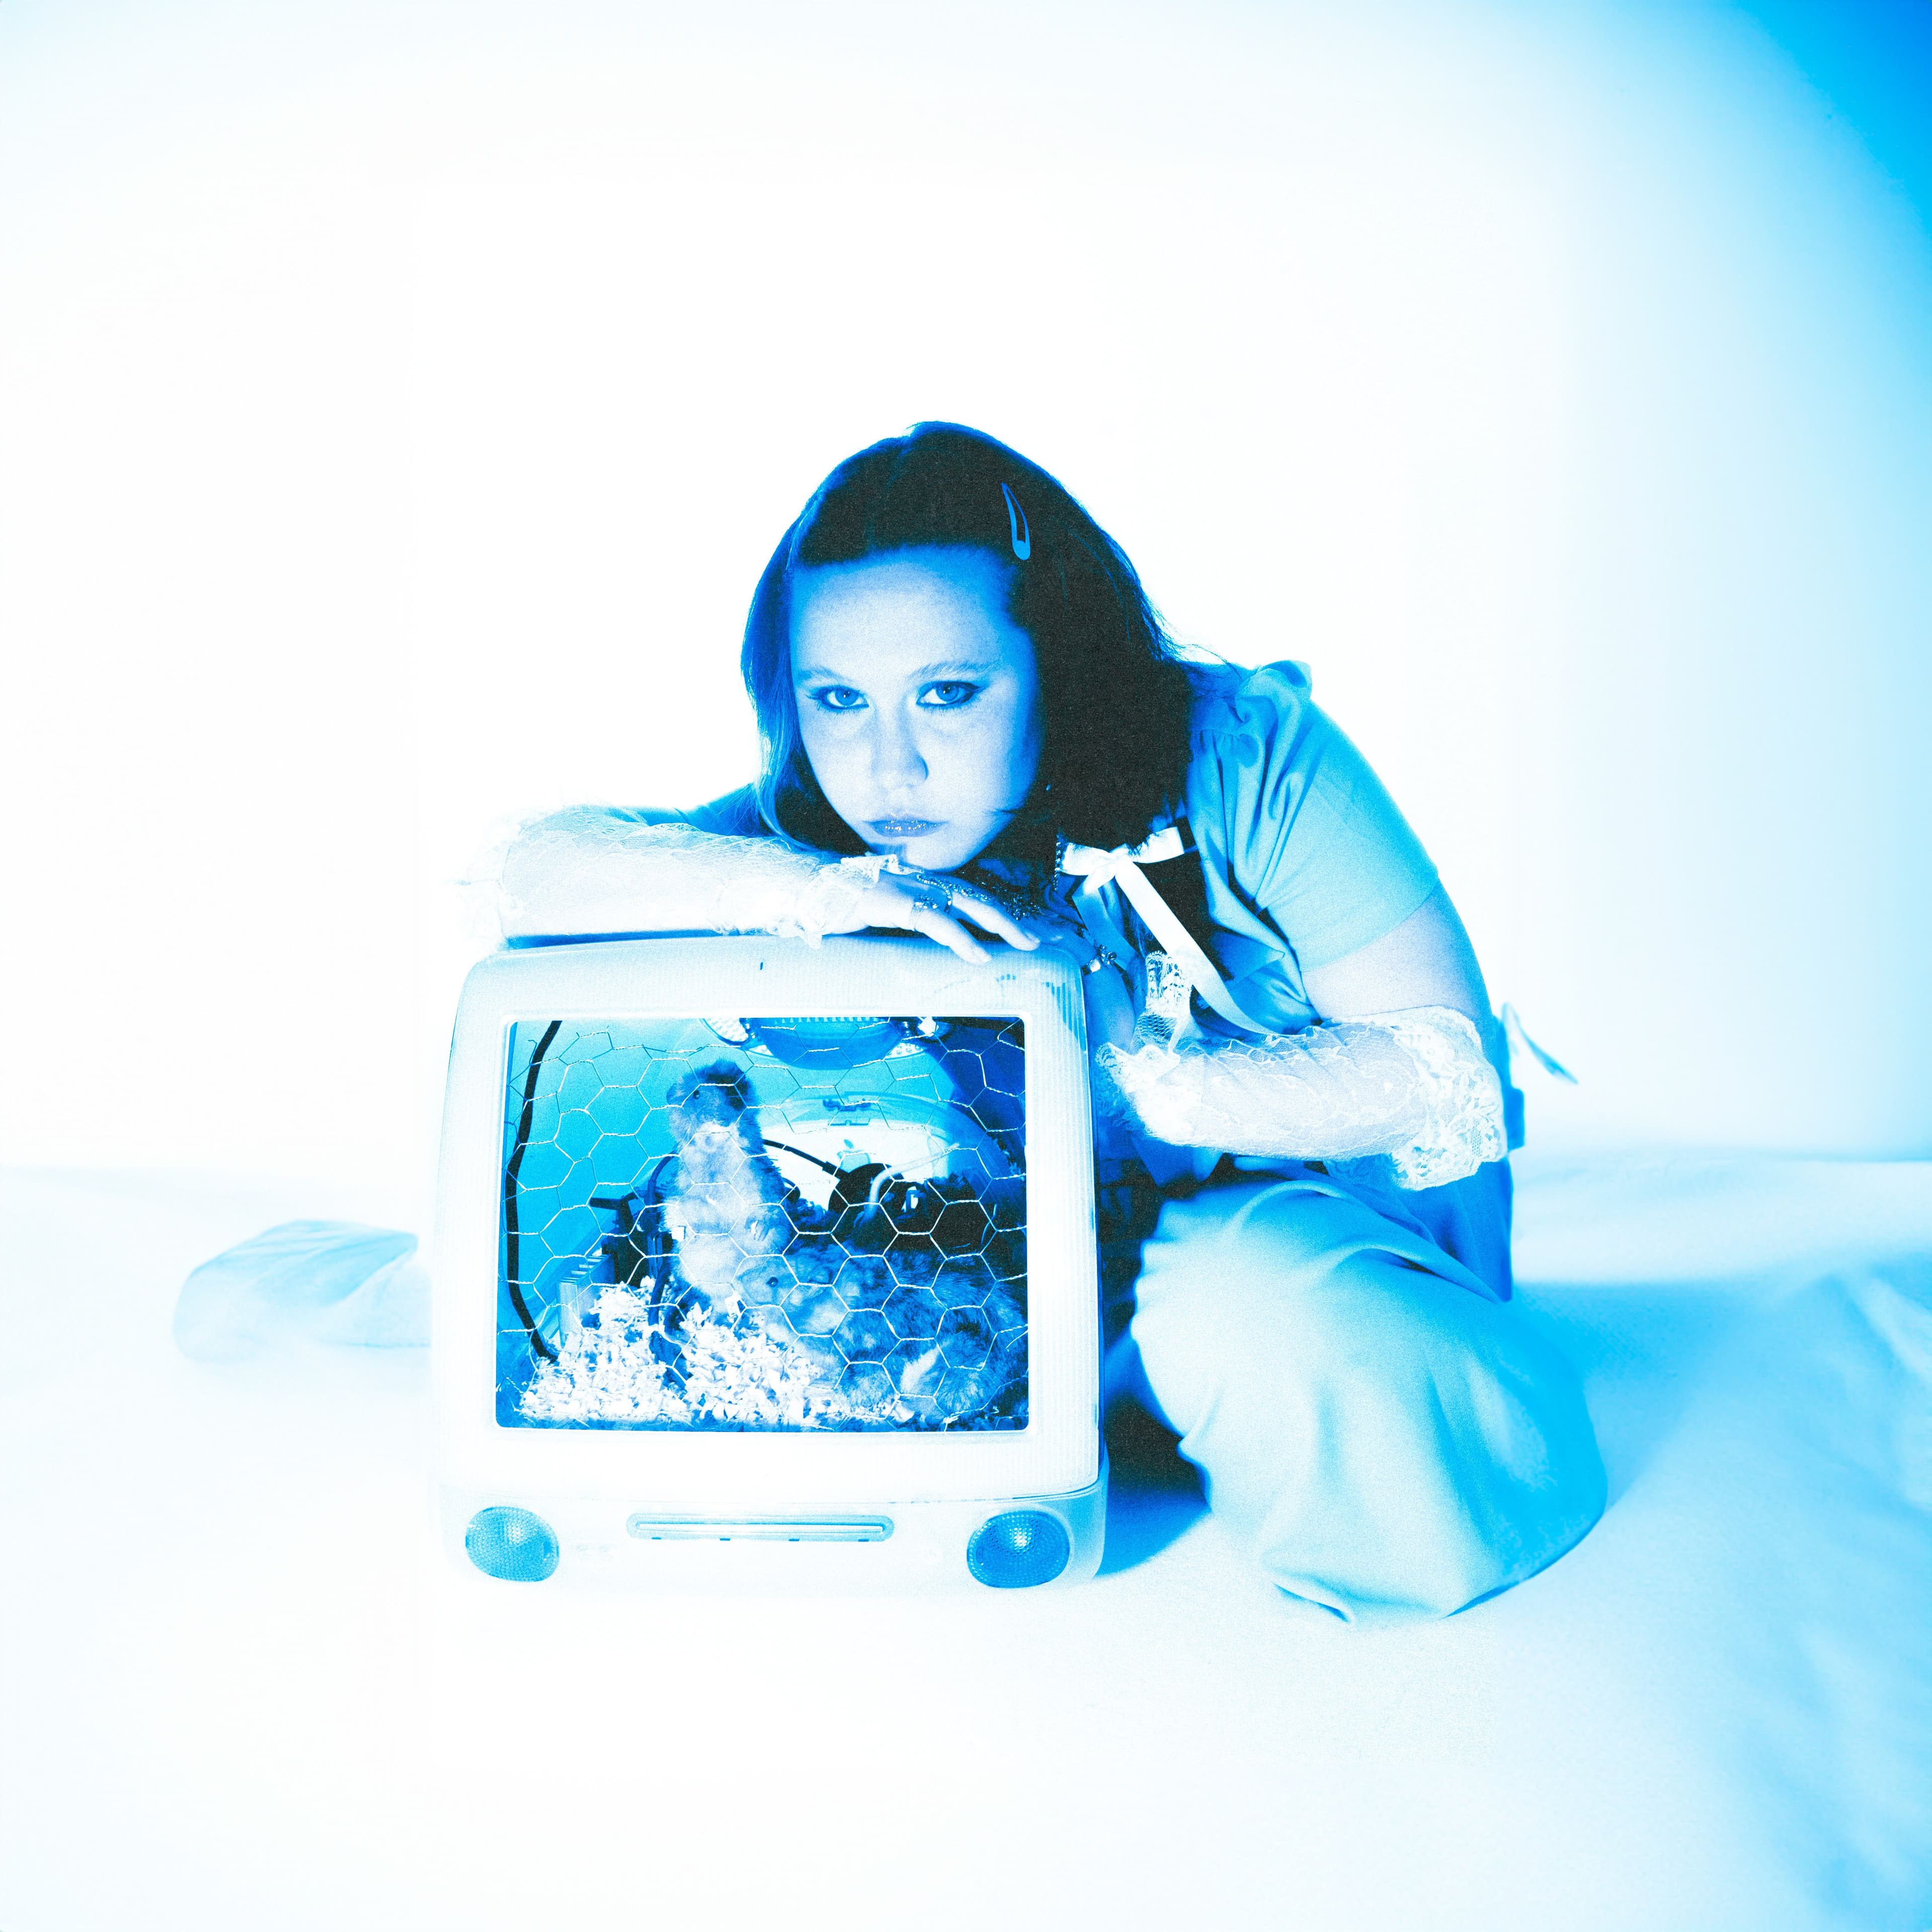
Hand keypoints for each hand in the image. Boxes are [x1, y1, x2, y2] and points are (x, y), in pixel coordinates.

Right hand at [844, 872, 1041, 963]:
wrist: (805, 889)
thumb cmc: (844, 905)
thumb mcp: (888, 915)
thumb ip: (914, 922)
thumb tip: (940, 942)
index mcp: (923, 882)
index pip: (973, 893)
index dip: (1004, 910)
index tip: (1033, 927)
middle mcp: (921, 880)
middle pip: (980, 895)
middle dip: (1015, 916)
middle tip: (1044, 937)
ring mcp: (908, 887)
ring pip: (966, 903)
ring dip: (1000, 924)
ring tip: (1025, 943)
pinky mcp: (892, 903)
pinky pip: (934, 920)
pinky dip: (960, 937)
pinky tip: (979, 953)